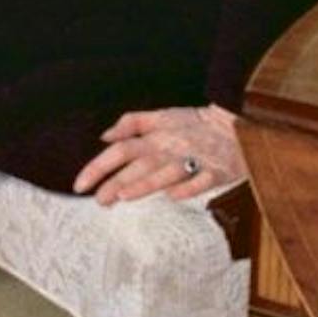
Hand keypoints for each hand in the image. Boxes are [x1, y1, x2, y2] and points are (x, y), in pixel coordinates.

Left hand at [72, 104, 245, 206]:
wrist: (237, 124)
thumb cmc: (195, 124)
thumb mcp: (162, 116)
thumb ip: (132, 124)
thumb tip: (105, 136)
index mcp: (156, 137)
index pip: (120, 150)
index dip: (98, 166)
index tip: (80, 184)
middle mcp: (170, 149)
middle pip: (139, 165)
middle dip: (116, 182)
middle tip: (98, 200)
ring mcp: (194, 161)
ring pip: (166, 173)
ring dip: (145, 183)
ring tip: (123, 197)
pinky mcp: (215, 173)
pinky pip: (200, 181)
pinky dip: (187, 188)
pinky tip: (172, 197)